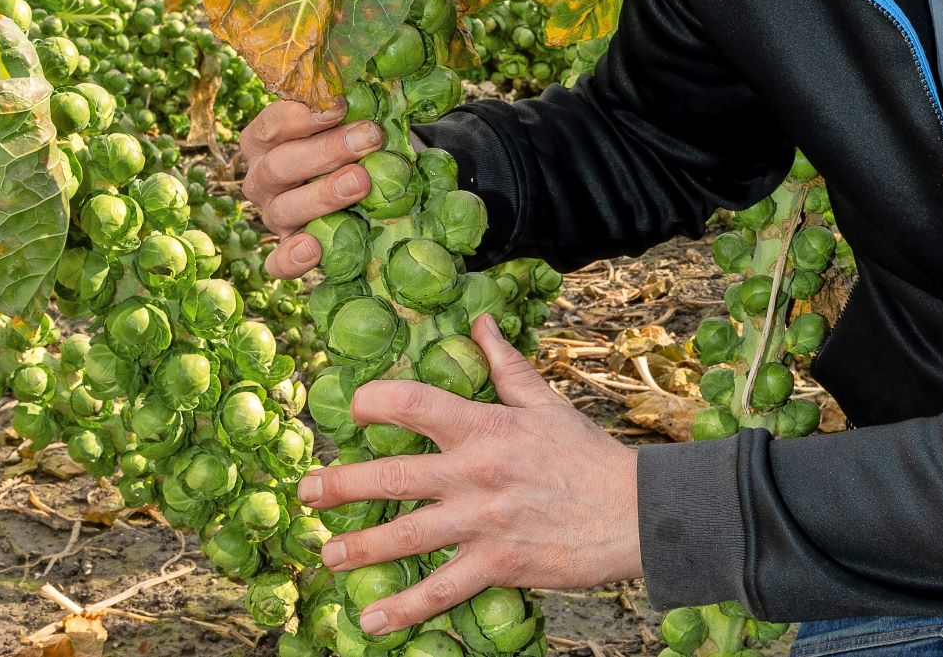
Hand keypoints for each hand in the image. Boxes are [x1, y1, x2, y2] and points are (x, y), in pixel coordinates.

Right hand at [239, 100, 385, 276]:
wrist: (364, 179)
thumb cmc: (350, 139)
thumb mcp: (349, 116)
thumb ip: (353, 104)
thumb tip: (375, 85)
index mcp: (266, 138)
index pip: (273, 123)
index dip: (304, 114)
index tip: (340, 105)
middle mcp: (262, 176)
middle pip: (281, 164)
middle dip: (327, 151)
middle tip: (369, 137)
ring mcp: (273, 214)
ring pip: (284, 208)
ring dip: (323, 194)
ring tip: (362, 181)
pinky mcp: (288, 249)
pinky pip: (279, 261)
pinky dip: (293, 258)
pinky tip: (314, 247)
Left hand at [297, 314, 641, 634]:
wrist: (636, 512)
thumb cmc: (587, 455)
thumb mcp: (545, 402)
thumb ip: (505, 364)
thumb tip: (478, 322)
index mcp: (485, 426)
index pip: (415, 402)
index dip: (375, 402)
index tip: (351, 411)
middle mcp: (475, 472)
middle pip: (393, 476)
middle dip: (342, 485)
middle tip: (305, 491)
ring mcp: (483, 521)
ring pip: (406, 537)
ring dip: (360, 548)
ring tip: (326, 555)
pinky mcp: (498, 563)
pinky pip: (442, 590)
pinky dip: (404, 608)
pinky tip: (371, 620)